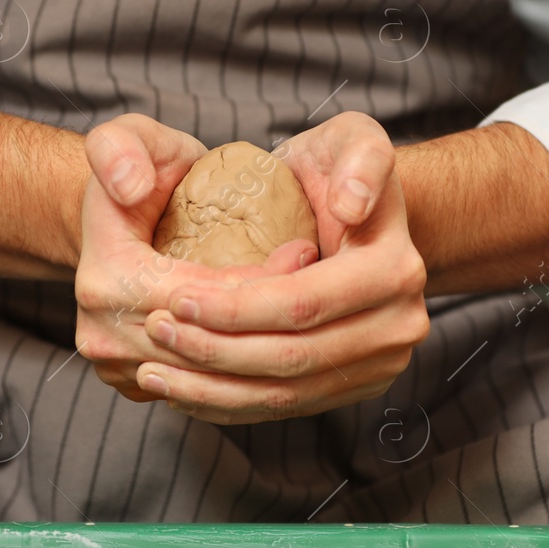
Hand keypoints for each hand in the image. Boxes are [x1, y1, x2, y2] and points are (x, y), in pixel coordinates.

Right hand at [73, 114, 317, 401]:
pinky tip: (283, 336)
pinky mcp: (141, 384)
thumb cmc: (134, 173)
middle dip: (272, 317)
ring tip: (311, 311)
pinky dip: (248, 369)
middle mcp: (104, 336)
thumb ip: (121, 148)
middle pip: (210, 345)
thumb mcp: (129, 140)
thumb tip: (130, 187)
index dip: (260, 280)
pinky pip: (204, 390)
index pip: (199, 297)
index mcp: (104, 282)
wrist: (115, 219)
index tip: (306, 249)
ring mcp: (120, 368)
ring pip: (212, 377)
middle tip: (322, 282)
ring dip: (268, 345)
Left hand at [133, 112, 429, 423]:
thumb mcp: (354, 140)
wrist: (357, 213)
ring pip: (283, 393)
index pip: (302, 303)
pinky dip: (226, 404)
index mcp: (395, 271)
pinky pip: (282, 407)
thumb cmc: (341, 168)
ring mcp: (376, 366)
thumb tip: (352, 208)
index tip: (175, 295)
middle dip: (214, 349)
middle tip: (152, 330)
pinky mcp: (349, 387)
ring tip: (153, 370)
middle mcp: (396, 328)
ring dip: (211, 388)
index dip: (235, 306)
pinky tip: (180, 390)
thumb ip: (362, 159)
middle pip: (291, 357)